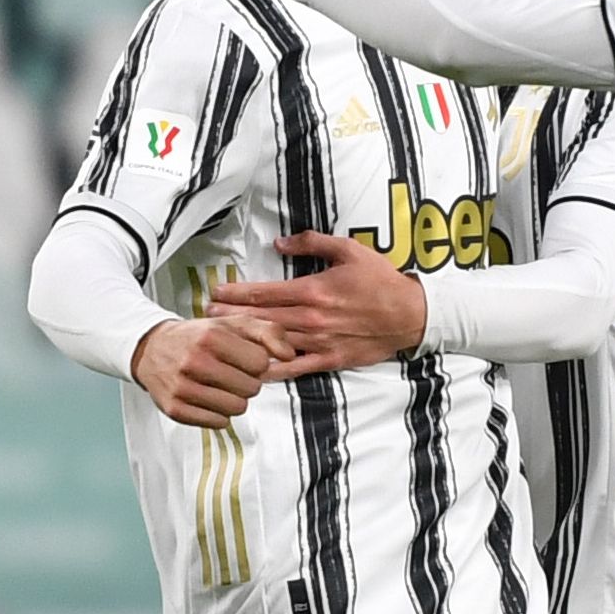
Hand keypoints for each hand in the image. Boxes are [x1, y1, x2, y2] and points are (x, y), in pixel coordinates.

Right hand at [131, 316, 293, 428]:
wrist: (152, 348)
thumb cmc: (200, 336)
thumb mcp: (235, 323)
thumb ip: (270, 332)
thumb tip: (290, 355)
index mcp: (212, 337)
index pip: (260, 363)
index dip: (258, 363)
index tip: (244, 358)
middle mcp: (195, 361)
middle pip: (251, 388)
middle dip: (248, 381)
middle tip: (231, 372)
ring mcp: (182, 387)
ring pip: (237, 408)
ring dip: (235, 399)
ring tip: (221, 385)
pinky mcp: (174, 408)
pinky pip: (218, 423)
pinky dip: (219, 414)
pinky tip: (209, 397)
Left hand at [207, 231, 428, 379]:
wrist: (410, 314)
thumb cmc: (381, 280)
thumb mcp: (351, 250)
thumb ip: (313, 243)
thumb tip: (279, 242)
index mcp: (313, 290)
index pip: (265, 293)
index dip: (236, 293)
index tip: (215, 292)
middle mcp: (311, 317)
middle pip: (260, 318)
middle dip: (230, 317)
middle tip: (204, 317)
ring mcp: (318, 341)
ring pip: (272, 342)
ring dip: (244, 341)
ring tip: (220, 341)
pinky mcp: (329, 359)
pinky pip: (295, 367)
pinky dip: (273, 370)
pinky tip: (253, 370)